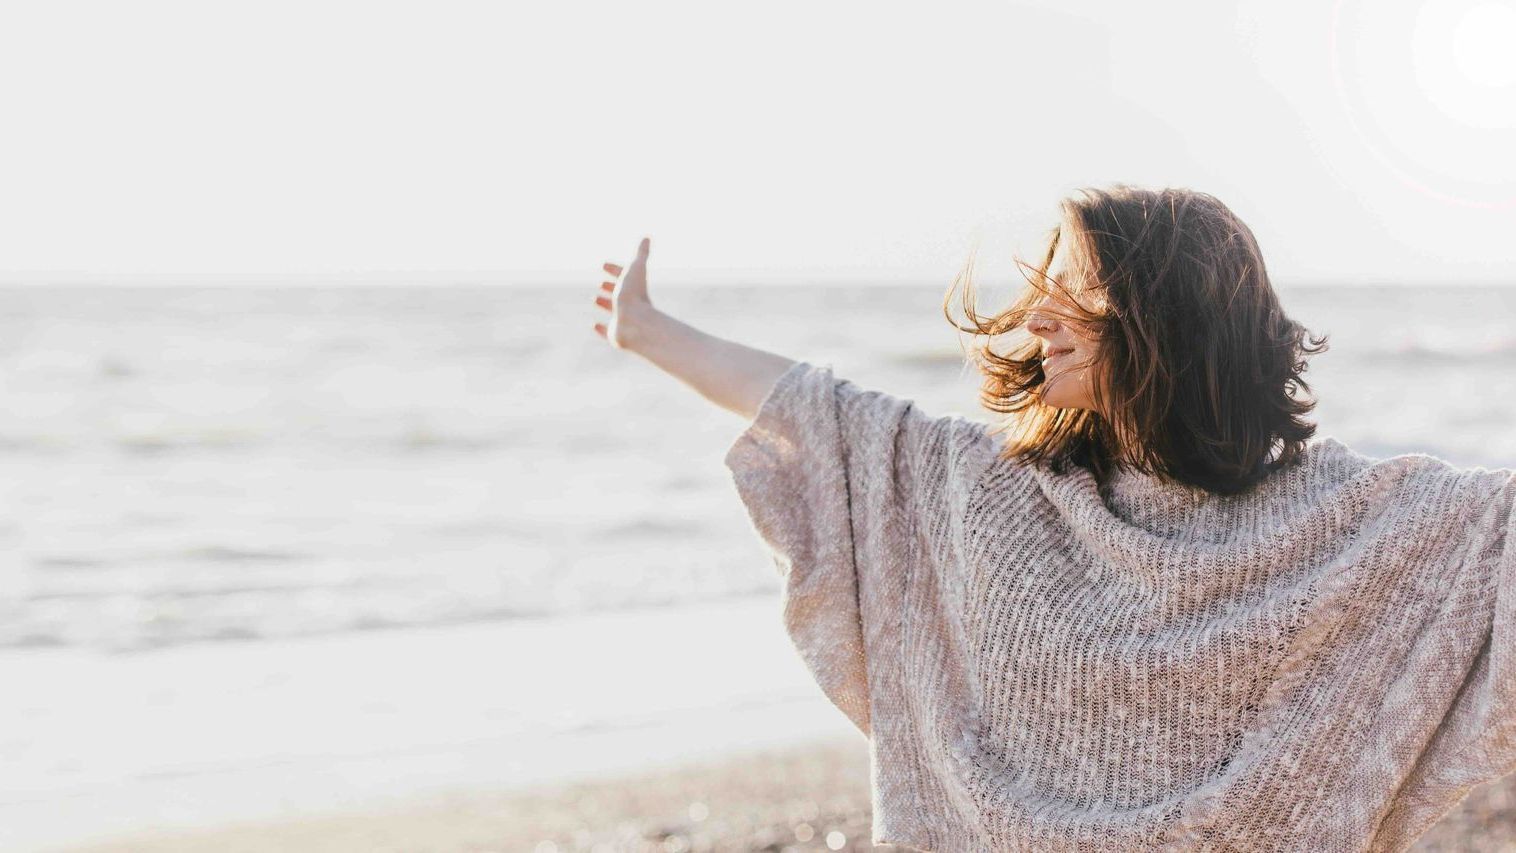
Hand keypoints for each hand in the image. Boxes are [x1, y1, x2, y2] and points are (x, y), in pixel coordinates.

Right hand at [592, 236, 658, 350]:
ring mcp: (623, 320)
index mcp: (634, 289)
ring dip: (604, 303)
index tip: (603, 264)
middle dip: (610, 287)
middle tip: (601, 283)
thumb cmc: (634, 296)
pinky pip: (607, 331)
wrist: (634, 324)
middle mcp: (630, 305)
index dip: (615, 269)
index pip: (624, 276)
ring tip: (594, 299)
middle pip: (620, 293)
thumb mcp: (635, 269)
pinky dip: (601, 328)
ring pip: (613, 311)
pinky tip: (594, 324)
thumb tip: (646, 237)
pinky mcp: (616, 335)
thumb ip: (641, 253)